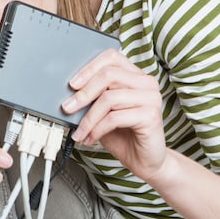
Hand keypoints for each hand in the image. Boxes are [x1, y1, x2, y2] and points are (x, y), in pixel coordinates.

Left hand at [62, 48, 168, 178]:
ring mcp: (151, 98)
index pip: (111, 57)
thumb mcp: (103, 112)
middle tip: (68, 108)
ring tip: (80, 131)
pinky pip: (115, 117)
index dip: (89, 68)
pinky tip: (91, 138)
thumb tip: (69, 94)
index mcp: (135, 75)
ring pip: (109, 98)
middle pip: (108, 75)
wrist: (144, 161)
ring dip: (88, 118)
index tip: (72, 84)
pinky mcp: (151, 116)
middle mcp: (146, 83)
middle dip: (84, 93)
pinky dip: (97, 129)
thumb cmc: (124, 135)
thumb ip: (93, 98)